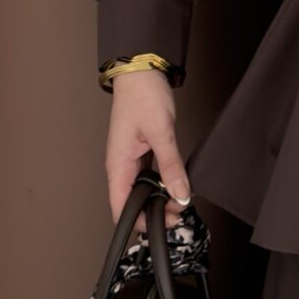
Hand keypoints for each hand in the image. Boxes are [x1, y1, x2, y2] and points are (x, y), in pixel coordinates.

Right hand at [104, 72, 192, 235]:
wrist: (141, 72)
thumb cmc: (143, 95)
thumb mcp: (161, 133)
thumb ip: (170, 166)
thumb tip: (180, 194)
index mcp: (118, 164)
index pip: (120, 207)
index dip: (138, 223)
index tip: (161, 226)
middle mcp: (121, 166)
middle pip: (133, 202)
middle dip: (155, 212)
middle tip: (180, 209)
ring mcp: (130, 160)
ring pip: (142, 191)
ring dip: (160, 198)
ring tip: (181, 198)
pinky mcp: (140, 153)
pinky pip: (148, 177)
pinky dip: (162, 184)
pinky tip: (175, 183)